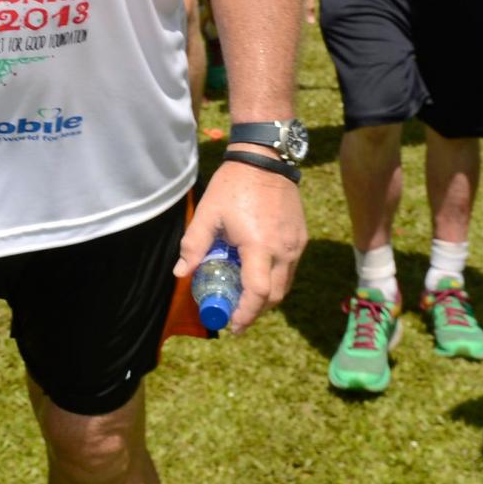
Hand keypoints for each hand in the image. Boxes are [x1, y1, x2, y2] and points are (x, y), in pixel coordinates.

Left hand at [174, 152, 306, 332]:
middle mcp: (284, 250)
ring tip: (245, 297)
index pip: (258, 293)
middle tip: (236, 316)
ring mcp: (296, 244)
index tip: (233, 325)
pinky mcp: (301, 237)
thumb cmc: (234, 184)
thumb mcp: (208, 213)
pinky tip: (258, 273)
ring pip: (285, 284)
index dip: (246, 313)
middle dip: (256, 311)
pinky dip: (275, 279)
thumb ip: (194, 246)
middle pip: (275, 296)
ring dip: (267, 297)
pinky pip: (290, 269)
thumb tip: (181, 273)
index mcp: (260, 246)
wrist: (266, 158)